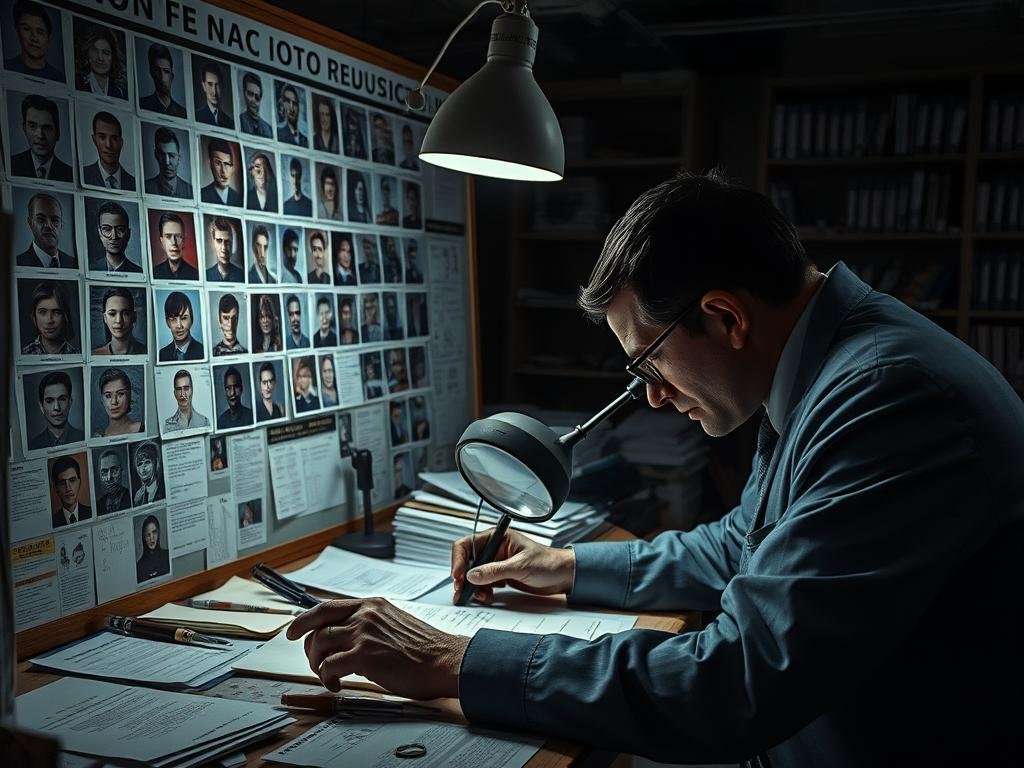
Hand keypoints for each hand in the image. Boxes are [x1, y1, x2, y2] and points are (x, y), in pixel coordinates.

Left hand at [286, 597, 468, 699]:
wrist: (444, 660)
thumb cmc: (425, 649)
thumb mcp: (394, 623)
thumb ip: (370, 624)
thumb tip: (347, 638)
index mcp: (372, 605)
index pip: (326, 607)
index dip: (304, 619)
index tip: (293, 631)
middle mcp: (365, 614)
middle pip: (317, 626)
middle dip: (308, 648)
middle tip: (313, 663)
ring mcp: (363, 633)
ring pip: (319, 645)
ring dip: (317, 664)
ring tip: (328, 676)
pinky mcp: (364, 655)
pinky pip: (329, 666)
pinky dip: (327, 678)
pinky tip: (336, 685)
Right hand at [451, 528, 575, 603]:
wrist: (564, 576)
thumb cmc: (548, 562)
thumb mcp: (520, 566)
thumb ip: (495, 570)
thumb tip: (472, 575)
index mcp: (497, 537)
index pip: (467, 544)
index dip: (458, 559)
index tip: (458, 575)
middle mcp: (494, 549)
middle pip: (467, 561)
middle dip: (463, 577)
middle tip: (462, 592)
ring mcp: (497, 564)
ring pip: (474, 575)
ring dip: (472, 587)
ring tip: (477, 596)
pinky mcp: (501, 577)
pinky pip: (483, 584)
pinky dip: (481, 592)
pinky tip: (487, 597)